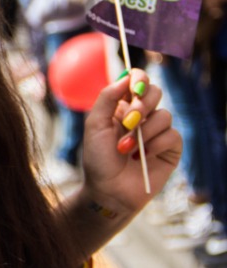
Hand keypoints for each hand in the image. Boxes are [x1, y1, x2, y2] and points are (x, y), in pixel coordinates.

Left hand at [79, 68, 181, 216]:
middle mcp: (143, 116)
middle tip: (129, 123)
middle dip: (142, 106)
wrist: (108, 191)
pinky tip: (142, 157)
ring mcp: (158, 132)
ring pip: (164, 115)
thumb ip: (107, 98)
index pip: (137, 82)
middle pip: (155, 92)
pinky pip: (172, 135)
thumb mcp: (95, 126)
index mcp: (123, 107)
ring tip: (126, 150)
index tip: (135, 86)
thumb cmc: (98, 160)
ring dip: (144, 132)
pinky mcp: (171, 148)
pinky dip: (156, 145)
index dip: (139, 78)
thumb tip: (125, 77)